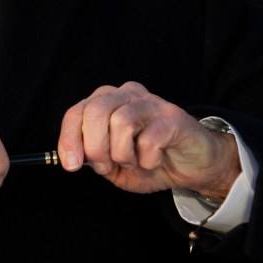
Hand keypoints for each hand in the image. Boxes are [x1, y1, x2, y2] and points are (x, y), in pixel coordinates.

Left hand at [57, 83, 236, 196]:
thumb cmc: (151, 161)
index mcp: (108, 102)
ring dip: (122, 154)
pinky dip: (147, 160)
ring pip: (120, 122)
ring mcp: (151, 103)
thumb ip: (94, 160)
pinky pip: (149, 139)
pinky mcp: (172, 116)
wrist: (193, 165)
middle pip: (96, 112)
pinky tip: (154, 161)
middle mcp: (127, 95)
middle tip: (106, 167)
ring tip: (133, 162)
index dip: (69, 139)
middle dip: (95, 148)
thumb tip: (74, 158)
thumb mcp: (115, 167)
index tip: (71, 165)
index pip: (77, 112)